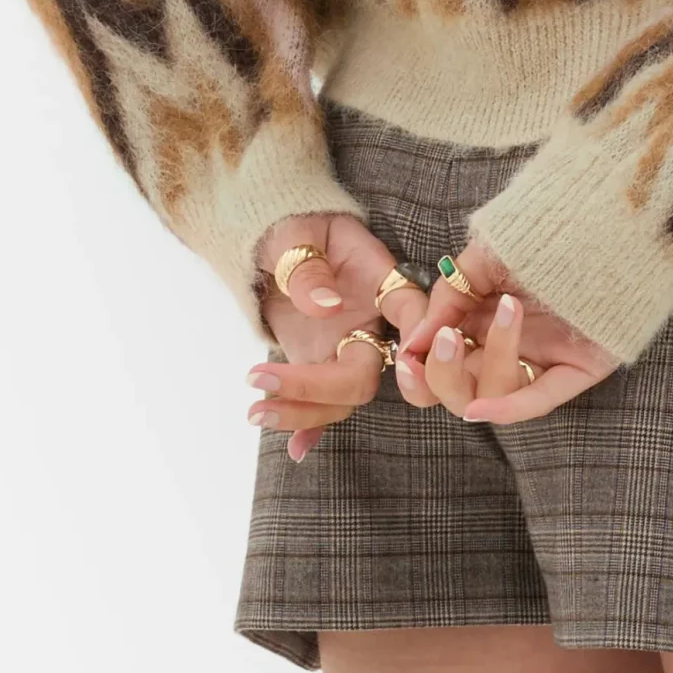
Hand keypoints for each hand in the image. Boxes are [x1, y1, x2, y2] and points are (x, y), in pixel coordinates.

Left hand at [248, 211, 430, 462]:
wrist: (273, 236)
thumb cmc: (293, 222)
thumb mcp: (296, 230)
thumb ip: (308, 266)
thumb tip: (325, 307)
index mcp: (377, 279)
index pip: (410, 312)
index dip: (418, 338)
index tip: (405, 358)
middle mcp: (369, 321)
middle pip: (366, 371)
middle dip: (321, 388)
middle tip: (265, 381)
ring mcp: (344, 346)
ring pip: (341, 396)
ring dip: (303, 412)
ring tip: (255, 410)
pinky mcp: (318, 362)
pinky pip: (321, 403)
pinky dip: (309, 427)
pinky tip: (294, 449)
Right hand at [393, 233, 621, 425]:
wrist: (604, 210)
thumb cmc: (543, 227)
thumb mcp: (485, 253)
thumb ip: (449, 293)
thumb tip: (415, 340)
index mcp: (481, 318)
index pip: (440, 361)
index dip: (418, 367)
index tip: (407, 354)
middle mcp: (507, 344)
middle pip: (461, 387)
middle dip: (441, 373)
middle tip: (443, 339)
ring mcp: (542, 358)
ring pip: (497, 390)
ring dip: (491, 357)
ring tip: (507, 308)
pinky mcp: (576, 368)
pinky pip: (538, 400)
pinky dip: (508, 409)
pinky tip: (481, 409)